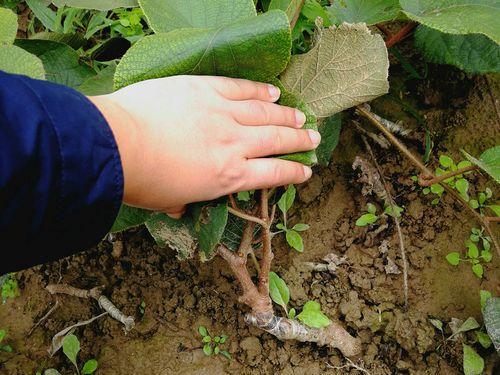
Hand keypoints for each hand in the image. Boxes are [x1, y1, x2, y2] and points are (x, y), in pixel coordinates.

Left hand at [89, 75, 319, 216]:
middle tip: (313, 138)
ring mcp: (222, 114)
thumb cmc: (141, 181)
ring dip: (285, 115)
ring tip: (300, 116)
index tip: (307, 169)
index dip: (293, 172)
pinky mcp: (206, 90)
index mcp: (228, 177)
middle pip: (276, 141)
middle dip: (299, 140)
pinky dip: (260, 90)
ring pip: (264, 113)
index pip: (272, 174)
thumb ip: (182, 204)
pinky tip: (274, 92)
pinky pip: (241, 89)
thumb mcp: (167, 202)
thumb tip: (182, 209)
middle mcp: (234, 145)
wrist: (118, 145)